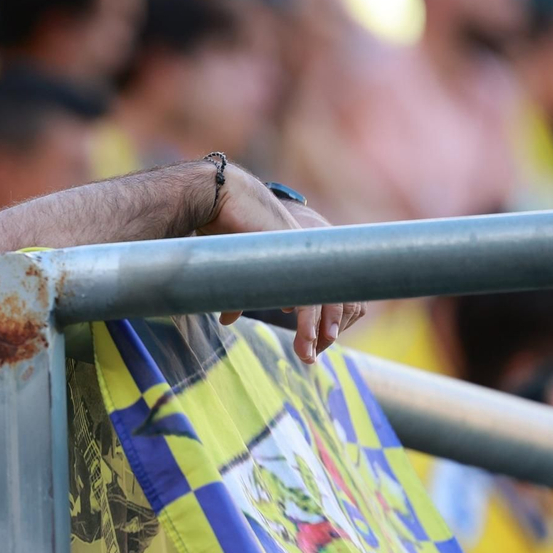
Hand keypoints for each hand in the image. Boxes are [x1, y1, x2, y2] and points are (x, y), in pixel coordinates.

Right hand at [199, 168, 363, 363]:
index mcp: (297, 256)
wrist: (218, 196)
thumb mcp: (234, 268)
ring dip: (320, 333)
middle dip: (325, 330)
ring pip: (327, 302)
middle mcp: (307, 255)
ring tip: (308, 356)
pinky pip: (310, 301)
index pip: (323, 290)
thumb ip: (238, 294)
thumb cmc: (222, 224)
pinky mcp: (295, 262)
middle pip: (333, 296)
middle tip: (311, 355)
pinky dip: (309, 327)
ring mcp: (304, 257)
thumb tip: (227, 320)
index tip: (312, 343)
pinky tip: (306, 346)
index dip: (321, 318)